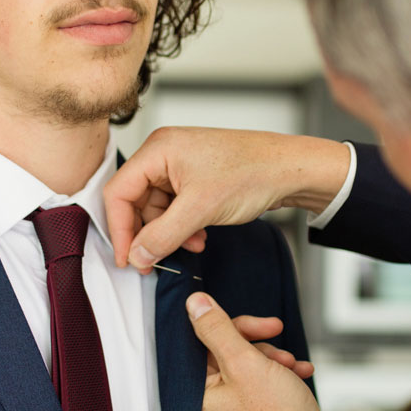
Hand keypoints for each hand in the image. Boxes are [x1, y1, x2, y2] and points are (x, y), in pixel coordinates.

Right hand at [104, 127, 350, 271]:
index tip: (126, 259)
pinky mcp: (197, 177)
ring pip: (157, 208)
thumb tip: (137, 255)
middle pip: (136, 201)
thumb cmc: (253, 172)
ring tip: (192, 245)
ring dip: (170, 233)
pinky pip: (176, 207)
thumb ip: (162, 235)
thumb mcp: (200, 210)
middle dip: (148, 233)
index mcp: (158, 149)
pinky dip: (184, 226)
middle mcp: (165, 153)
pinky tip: (201, 236)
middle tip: (153, 261)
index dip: (119, 229)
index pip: (118, 191)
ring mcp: (181, 165)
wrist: (292, 170)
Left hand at [188, 292, 333, 410]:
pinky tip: (301, 372)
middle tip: (276, 332)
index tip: (254, 320)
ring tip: (292, 364)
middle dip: (256, 342)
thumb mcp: (245, 363)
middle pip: (225, 352)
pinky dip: (281, 374)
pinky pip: (262, 383)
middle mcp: (211, 404)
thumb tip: (194, 303)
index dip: (228, 325)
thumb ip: (217, 330)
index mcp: (197, 394)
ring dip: (273, 357)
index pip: (201, 343)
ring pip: (248, 365)